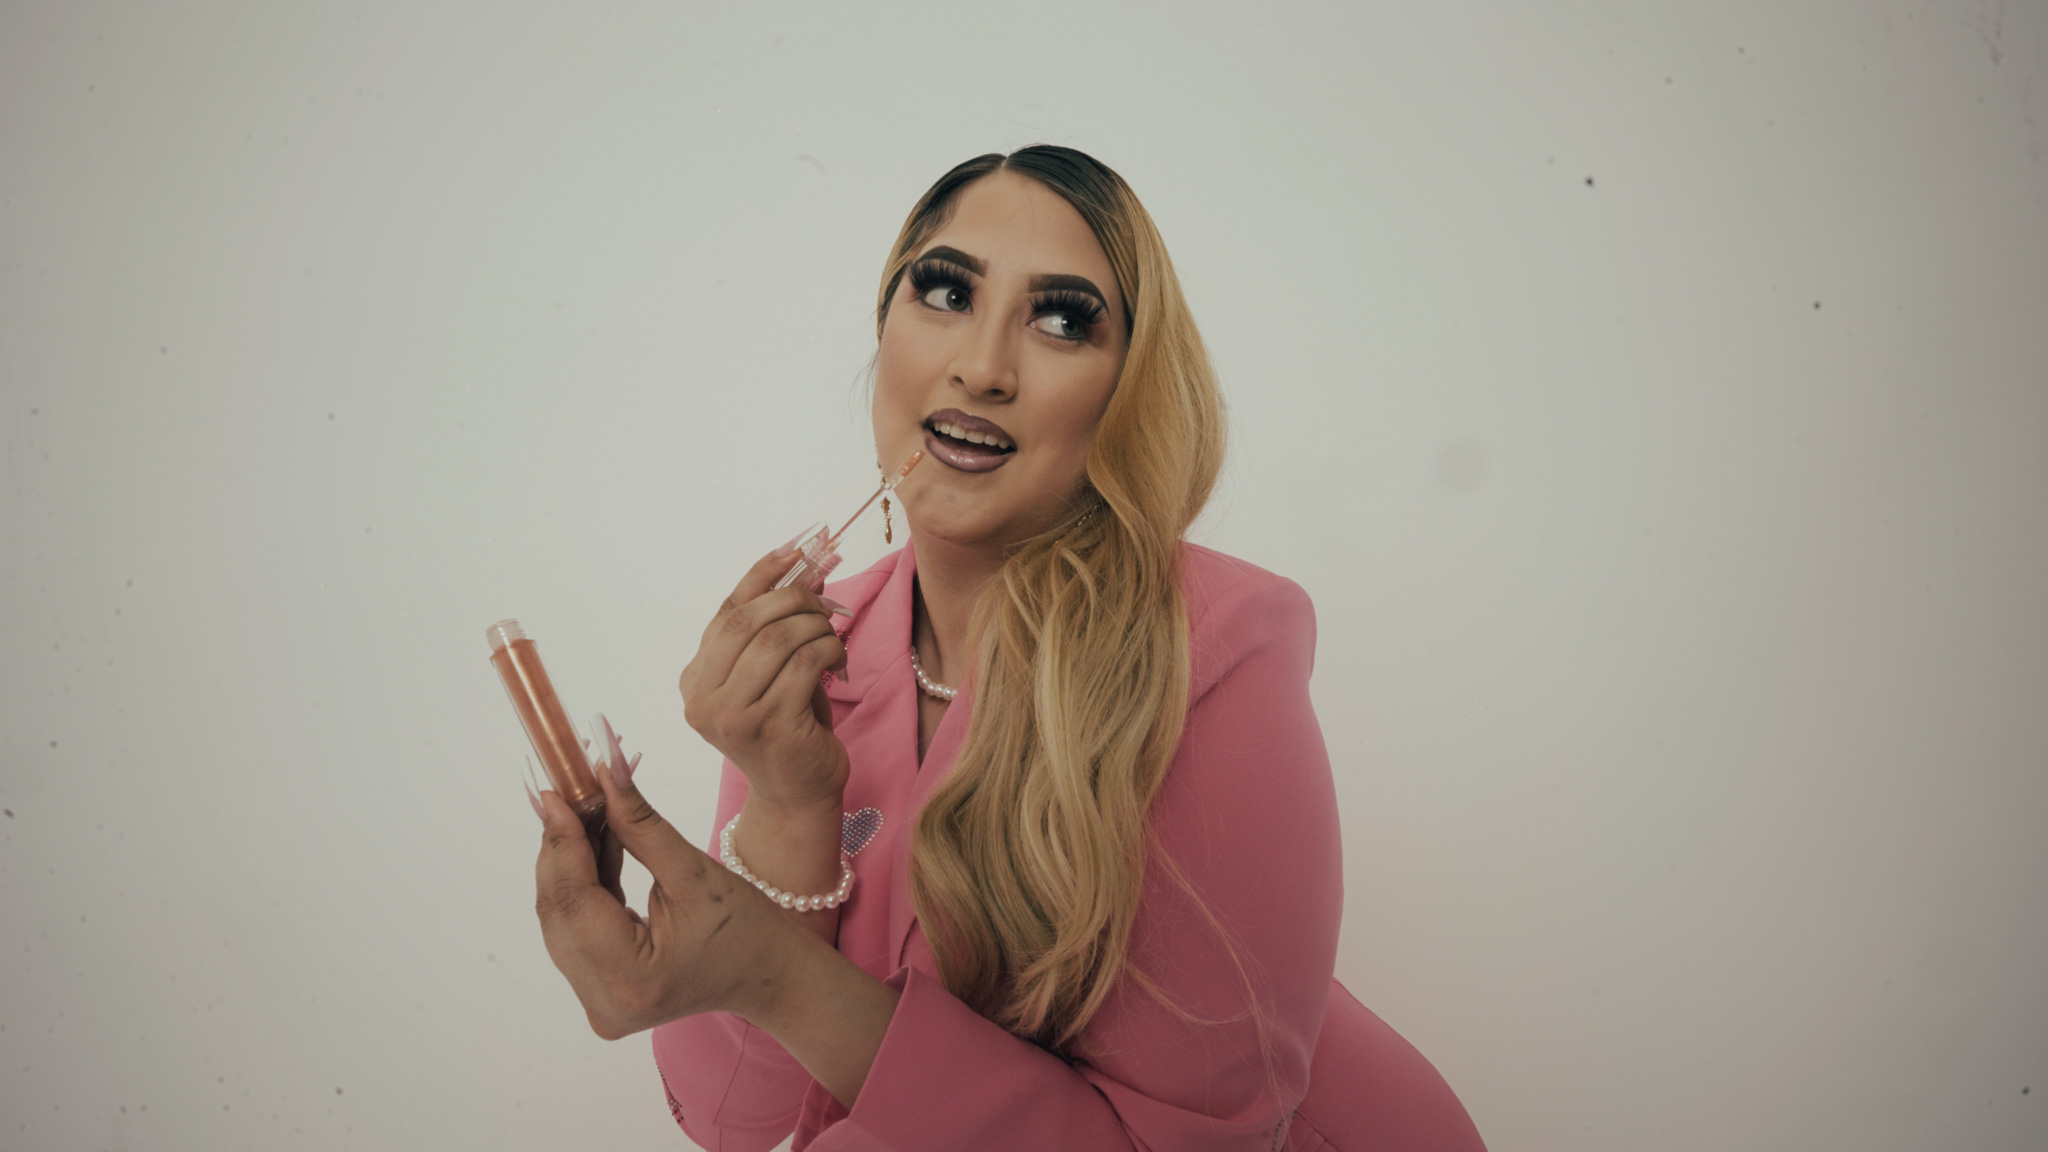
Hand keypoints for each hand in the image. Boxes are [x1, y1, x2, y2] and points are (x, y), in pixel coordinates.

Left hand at [531, 738, 805, 1039]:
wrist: (769, 977)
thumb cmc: (747, 930)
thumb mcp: (692, 870)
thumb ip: (638, 822)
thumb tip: (603, 770)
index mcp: (629, 980)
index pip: (573, 900)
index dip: (561, 840)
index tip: (553, 792)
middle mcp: (601, 1001)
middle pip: (559, 911)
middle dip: (563, 846)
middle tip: (570, 791)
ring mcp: (597, 1002)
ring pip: (562, 917)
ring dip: (571, 862)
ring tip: (587, 810)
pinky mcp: (599, 991)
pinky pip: (576, 928)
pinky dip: (584, 884)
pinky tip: (597, 842)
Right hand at [677, 543, 851, 815]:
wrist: (796, 795)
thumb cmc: (787, 730)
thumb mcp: (771, 674)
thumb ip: (775, 628)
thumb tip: (805, 566)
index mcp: (695, 681)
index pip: (726, 612)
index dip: (760, 575)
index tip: (795, 549)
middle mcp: (702, 698)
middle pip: (748, 621)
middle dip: (794, 599)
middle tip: (824, 601)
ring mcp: (732, 715)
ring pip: (779, 639)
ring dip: (815, 627)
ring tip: (831, 636)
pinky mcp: (770, 726)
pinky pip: (805, 664)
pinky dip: (829, 651)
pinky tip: (838, 660)